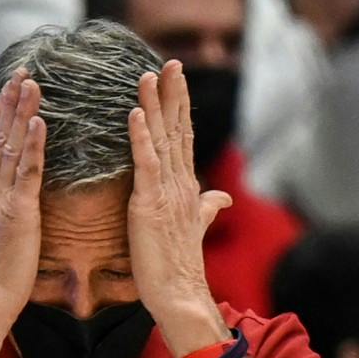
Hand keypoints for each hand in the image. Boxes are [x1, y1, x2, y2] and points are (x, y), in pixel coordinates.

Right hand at [0, 70, 42, 319]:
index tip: (9, 87)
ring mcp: (1, 199)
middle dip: (10, 102)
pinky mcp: (20, 213)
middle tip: (22, 71)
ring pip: (13, 148)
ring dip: (23, 114)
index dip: (0, 113)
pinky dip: (34, 146)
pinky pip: (28, 173)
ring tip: (32, 84)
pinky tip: (41, 122)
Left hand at [127, 62, 231, 354]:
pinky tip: (135, 114)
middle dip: (173, 95)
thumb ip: (208, 207)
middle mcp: (180, 183)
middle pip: (177, 130)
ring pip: (162, 140)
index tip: (175, 78)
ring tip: (150, 75)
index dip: (180, 107)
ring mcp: (167, 193)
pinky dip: (141, 138)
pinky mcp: (150, 204)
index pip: (183, 138)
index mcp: (186, 186)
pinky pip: (145, 164)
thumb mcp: (194, 227)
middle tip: (171, 62)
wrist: (178, 295)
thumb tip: (223, 196)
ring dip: (155, 106)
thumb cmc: (178, 264)